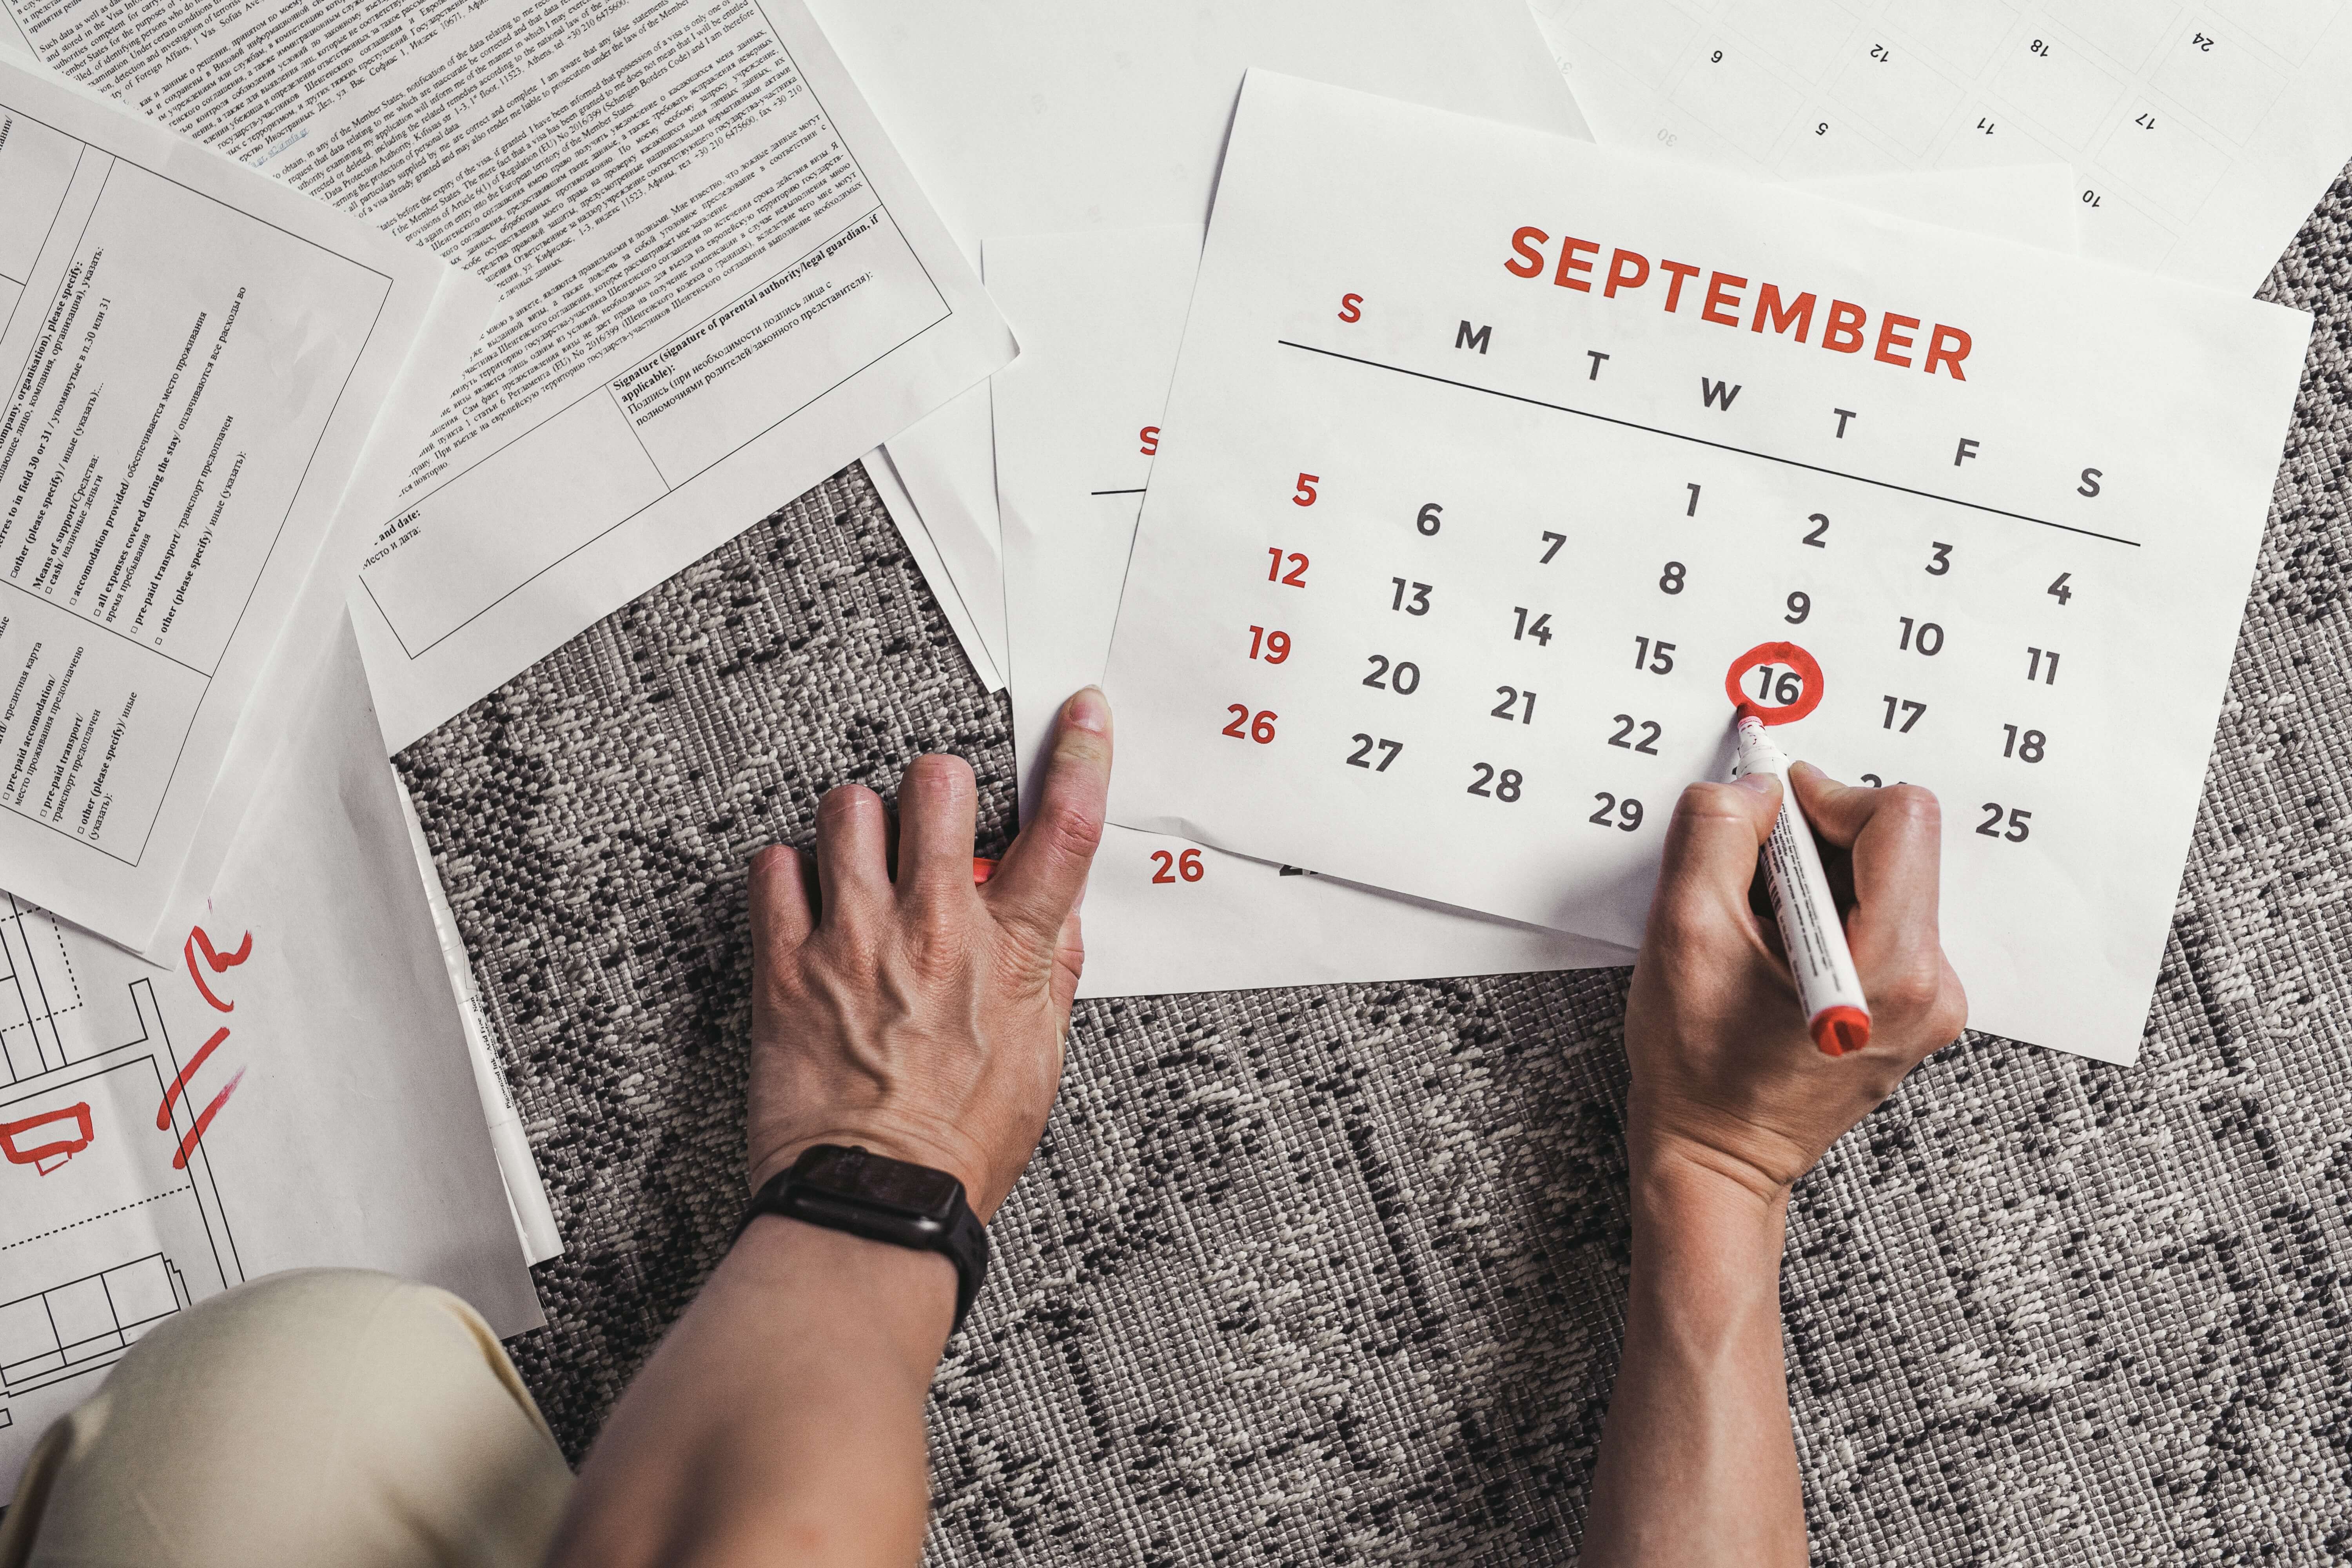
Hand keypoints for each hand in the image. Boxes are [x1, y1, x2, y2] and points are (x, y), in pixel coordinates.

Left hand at [742, 688, 1111, 1219]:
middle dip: (937, 789)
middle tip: (931, 819)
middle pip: (941, 786)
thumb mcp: (1039, 1060)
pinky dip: (787, 875)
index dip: (1080, 757)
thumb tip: (1059, 923)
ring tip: (860, 864)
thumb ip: (1051, 978)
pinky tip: (805, 904)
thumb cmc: (957, 1146)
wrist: (878, 1200)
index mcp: (1011, 955)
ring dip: (857, 826)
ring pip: (849, 808)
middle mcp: (936, 931)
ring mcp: (856, 940)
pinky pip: (775, 868)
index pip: (1065, 830)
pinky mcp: (788, 964)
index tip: (1081, 716)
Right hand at [1623, 763, 1966, 1201]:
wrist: (1716, 1157)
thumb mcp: (1682, 932)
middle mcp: (1931, 987)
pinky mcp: (1913, 1009)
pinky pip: (1881, 922)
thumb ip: (1715, 834)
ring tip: (1757, 930)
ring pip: (1885, 882)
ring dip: (1816, 882)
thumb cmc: (1698, 1071)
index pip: (1901, 819)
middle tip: (1747, 884)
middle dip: (1814, 845)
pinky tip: (1777, 953)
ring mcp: (1928, 1003)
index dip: (1827, 797)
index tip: (1772, 814)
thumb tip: (1756, 787)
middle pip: (1894, 848)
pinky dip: (1827, 915)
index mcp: (1891, 969)